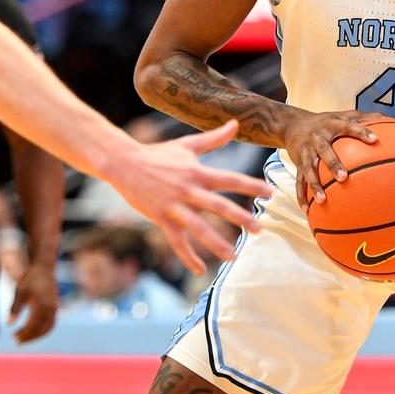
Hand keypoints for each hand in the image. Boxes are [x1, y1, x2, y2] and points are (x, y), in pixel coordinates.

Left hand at [7, 263, 58, 343]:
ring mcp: (55, 308)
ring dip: (36, 335)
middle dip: (29, 337)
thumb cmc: (30, 279)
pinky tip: (33, 332)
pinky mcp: (56, 308)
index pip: (33, 325)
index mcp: (42, 305)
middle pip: (41, 329)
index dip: (24, 333)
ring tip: (23, 339)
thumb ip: (15, 308)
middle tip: (17, 341)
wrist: (44, 269)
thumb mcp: (20, 292)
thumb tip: (8, 323)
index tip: (13, 337)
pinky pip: (51, 323)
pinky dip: (43, 330)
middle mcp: (51, 308)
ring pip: (48, 328)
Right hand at [103, 120, 269, 274]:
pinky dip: (188, 257)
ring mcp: (175, 206)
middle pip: (219, 206)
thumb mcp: (187, 145)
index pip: (230, 179)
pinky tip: (201, 270)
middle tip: (260, 229)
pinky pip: (177, 242)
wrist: (124, 163)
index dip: (250, 185)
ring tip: (233, 256)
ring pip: (198, 228)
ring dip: (216, 243)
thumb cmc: (158, 154)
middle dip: (240, 218)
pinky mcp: (162, 218)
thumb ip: (214, 138)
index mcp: (198, 172)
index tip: (270, 193)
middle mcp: (189, 190)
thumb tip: (236, 123)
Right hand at [280, 109, 377, 208]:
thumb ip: (362, 116)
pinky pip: (299, 181)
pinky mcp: (298, 164)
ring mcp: (306, 152)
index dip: (361, 132)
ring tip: (322, 200)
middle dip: (333, 164)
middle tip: (343, 178)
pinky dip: (301, 195)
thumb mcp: (340, 114)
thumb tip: (386, 116)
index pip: (348, 127)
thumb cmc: (324, 122)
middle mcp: (317, 138)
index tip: (374, 139)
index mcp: (331, 125)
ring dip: (314, 185)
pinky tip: (307, 209)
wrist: (291, 124)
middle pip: (325, 151)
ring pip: (308, 169)